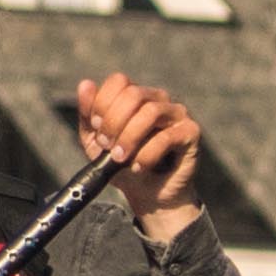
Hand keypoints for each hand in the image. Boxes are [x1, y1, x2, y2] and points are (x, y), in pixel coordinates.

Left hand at [75, 71, 213, 243]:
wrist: (148, 195)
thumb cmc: (122, 165)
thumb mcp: (96, 143)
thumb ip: (88, 116)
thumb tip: (85, 84)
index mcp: (135, 96)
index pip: (119, 81)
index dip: (103, 103)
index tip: (96, 128)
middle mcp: (158, 99)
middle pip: (134, 94)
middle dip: (114, 122)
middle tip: (106, 146)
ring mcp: (177, 113)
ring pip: (151, 111)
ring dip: (129, 137)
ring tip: (120, 159)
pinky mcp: (190, 132)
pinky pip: (167, 136)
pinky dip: (147, 154)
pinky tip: (138, 167)